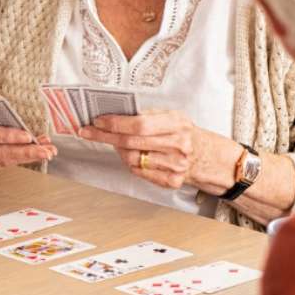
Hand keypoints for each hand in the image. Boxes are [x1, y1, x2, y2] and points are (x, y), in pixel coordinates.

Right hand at [0, 103, 56, 171]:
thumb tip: (18, 122)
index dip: (5, 136)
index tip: (27, 136)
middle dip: (23, 152)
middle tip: (44, 151)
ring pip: (0, 161)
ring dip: (26, 157)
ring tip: (46, 151)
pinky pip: (3, 163)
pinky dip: (21, 158)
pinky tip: (36, 152)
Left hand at [79, 109, 237, 191]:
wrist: (206, 156)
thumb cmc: (183, 132)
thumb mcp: (172, 116)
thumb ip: (147, 115)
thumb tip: (114, 113)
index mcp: (177, 124)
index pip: (140, 124)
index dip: (115, 123)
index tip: (97, 121)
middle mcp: (178, 145)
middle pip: (131, 142)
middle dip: (105, 136)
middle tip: (88, 131)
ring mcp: (176, 166)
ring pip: (132, 159)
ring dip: (117, 150)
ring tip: (115, 142)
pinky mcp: (171, 181)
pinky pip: (139, 172)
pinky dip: (129, 163)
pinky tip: (130, 154)